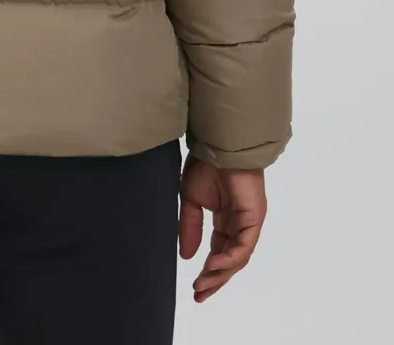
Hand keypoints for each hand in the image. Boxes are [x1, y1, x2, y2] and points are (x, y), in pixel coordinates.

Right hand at [179, 155, 266, 302]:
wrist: (218, 145)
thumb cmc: (206, 165)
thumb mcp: (191, 199)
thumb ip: (190, 227)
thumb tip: (186, 256)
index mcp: (225, 219)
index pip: (219, 251)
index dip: (208, 270)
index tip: (195, 287)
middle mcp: (238, 224)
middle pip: (229, 260)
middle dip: (214, 279)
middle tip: (199, 294)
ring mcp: (248, 222)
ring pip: (237, 258)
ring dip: (220, 273)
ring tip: (203, 283)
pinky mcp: (254, 219)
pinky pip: (244, 246)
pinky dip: (229, 258)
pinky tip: (213, 265)